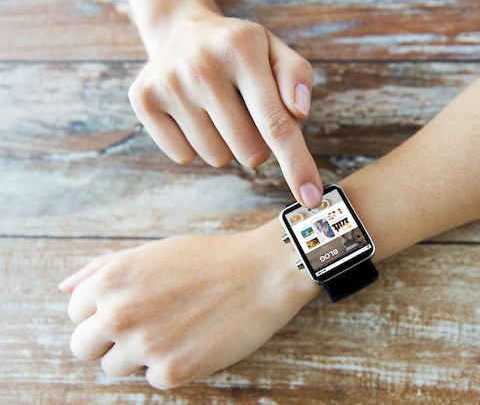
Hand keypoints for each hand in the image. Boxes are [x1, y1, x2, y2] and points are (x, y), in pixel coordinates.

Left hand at [59, 226, 319, 388]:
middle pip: (82, 347)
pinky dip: (172, 365)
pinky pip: (153, 379)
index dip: (102, 310)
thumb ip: (101, 269)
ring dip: (139, 354)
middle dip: (108, 340)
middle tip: (146, 326)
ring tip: (175, 330)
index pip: (75, 312)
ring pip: (115, 368)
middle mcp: (120, 313)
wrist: (263, 273)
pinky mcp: (173, 372)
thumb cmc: (209, 259)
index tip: (131, 306)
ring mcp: (145, 345)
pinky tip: (196, 340)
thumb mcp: (152, 252)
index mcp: (111, 279)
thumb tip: (64, 288)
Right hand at [128, 7, 322, 207]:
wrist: (181, 32)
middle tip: (245, 111)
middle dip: (257, 144)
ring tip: (217, 108)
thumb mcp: (274, 50)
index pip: (275, 123)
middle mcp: (201, 66)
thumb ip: (296, 77)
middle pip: (250, 151)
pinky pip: (184, 156)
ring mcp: (168, 84)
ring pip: (218, 157)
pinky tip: (193, 113)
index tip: (311, 198)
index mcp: (241, 49)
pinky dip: (195, 144)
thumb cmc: (238, 50)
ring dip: (226, 144)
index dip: (296, 165)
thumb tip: (299, 113)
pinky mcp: (143, 101)